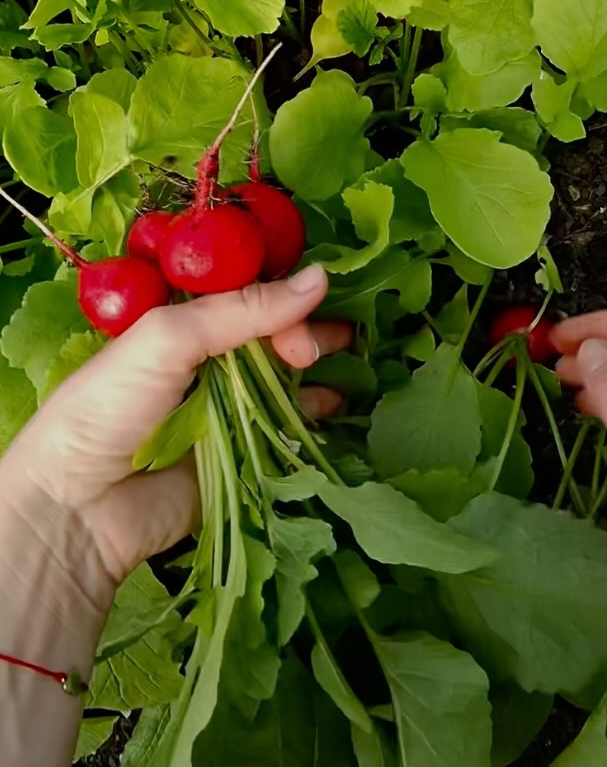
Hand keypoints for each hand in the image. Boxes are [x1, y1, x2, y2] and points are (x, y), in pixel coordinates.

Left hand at [0, 265, 349, 593]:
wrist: (77, 510)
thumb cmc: (108, 408)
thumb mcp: (168, 340)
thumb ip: (241, 309)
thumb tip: (319, 277)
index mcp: (180, 320)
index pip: (244, 290)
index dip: (281, 290)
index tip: (309, 302)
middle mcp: (204, 358)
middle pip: (269, 329)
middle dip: (302, 326)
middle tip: (316, 344)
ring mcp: (223, 406)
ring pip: (282, 374)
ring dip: (316, 361)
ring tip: (348, 356)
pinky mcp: (238, 453)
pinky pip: (284, 425)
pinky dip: (313, 409)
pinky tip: (335, 401)